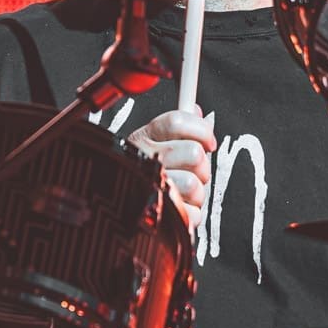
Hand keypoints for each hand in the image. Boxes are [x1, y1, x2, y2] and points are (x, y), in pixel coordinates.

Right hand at [126, 108, 216, 227]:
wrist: (117, 210)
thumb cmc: (142, 174)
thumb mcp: (155, 143)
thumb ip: (178, 128)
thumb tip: (196, 111)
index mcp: (143, 137)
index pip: (176, 121)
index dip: (202, 130)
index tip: (209, 142)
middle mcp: (142, 159)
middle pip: (193, 153)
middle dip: (202, 166)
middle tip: (194, 173)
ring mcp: (146, 187)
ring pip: (192, 184)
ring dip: (196, 194)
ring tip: (184, 194)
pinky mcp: (154, 217)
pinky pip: (190, 214)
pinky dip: (190, 215)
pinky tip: (178, 210)